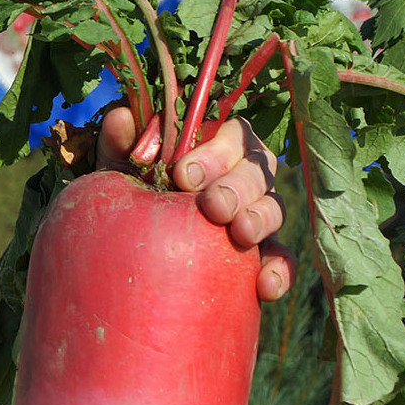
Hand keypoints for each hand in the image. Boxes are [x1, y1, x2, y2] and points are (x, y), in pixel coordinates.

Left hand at [95, 106, 293, 302]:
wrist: (130, 242)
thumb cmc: (135, 188)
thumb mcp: (122, 167)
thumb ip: (122, 143)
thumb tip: (121, 117)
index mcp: (217, 144)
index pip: (232, 136)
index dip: (214, 153)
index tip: (182, 175)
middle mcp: (245, 174)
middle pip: (258, 171)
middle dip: (237, 187)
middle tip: (214, 206)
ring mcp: (258, 212)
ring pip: (275, 208)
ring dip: (261, 219)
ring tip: (243, 235)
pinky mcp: (264, 251)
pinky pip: (282, 258)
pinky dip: (279, 270)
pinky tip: (265, 287)